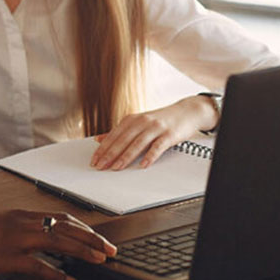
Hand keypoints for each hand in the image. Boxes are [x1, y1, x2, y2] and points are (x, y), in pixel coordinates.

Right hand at [0, 210, 116, 279]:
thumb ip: (21, 228)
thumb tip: (42, 236)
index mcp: (21, 214)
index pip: (61, 217)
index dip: (83, 228)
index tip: (98, 237)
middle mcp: (23, 223)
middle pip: (67, 228)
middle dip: (92, 239)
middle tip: (111, 250)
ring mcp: (16, 240)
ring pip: (59, 242)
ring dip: (83, 252)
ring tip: (100, 260)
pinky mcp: (7, 258)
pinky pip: (39, 266)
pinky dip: (58, 274)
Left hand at [89, 95, 217, 170]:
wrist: (185, 112)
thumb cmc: (160, 119)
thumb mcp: (137, 122)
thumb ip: (119, 131)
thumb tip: (99, 139)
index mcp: (132, 119)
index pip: (113, 135)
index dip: (103, 148)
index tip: (94, 160)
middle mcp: (142, 122)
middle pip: (123, 139)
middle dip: (110, 154)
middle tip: (101, 166)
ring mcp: (156, 128)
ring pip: (138, 143)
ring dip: (126, 156)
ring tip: (116, 167)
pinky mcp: (169, 134)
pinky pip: (158, 146)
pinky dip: (150, 156)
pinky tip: (143, 165)